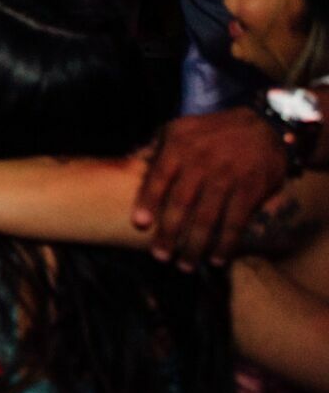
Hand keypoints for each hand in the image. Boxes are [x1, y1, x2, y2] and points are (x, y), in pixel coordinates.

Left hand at [134, 106, 285, 266]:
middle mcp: (201, 162)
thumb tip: (129, 163)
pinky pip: (235, 222)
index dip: (148, 201)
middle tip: (160, 256)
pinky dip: (226, 244)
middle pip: (181, 203)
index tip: (140, 224)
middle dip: (169, 233)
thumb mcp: (180, 129)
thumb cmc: (210, 133)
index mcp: (179, 146)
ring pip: (207, 218)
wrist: (263, 128)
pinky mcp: (250, 190)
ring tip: (185, 265)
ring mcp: (227, 177)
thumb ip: (156, 148)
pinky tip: (216, 259)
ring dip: (195, 246)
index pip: (158, 176)